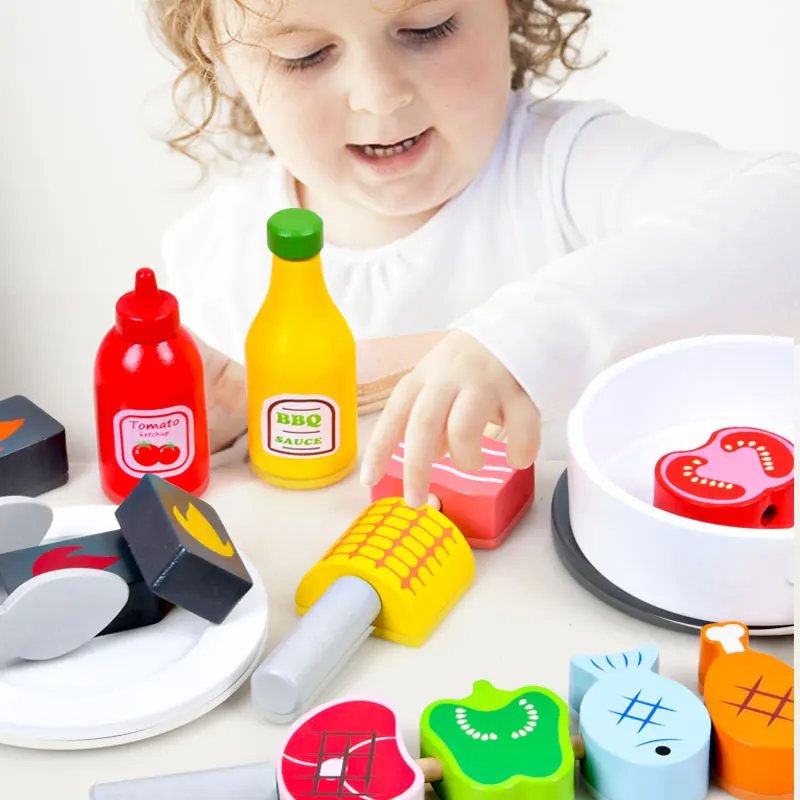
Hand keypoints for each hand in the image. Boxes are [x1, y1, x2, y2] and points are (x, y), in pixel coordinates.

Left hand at [360, 330, 540, 506]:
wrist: (515, 327)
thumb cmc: (467, 368)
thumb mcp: (437, 386)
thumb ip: (429, 421)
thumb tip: (426, 457)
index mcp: (423, 378)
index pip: (395, 414)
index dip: (380, 448)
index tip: (368, 480)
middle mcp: (449, 378)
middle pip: (424, 424)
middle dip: (416, 468)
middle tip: (416, 500)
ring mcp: (485, 383)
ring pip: (464, 427)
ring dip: (466, 458)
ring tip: (474, 463)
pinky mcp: (520, 390)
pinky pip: (520, 428)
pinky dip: (519, 451)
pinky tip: (517, 458)